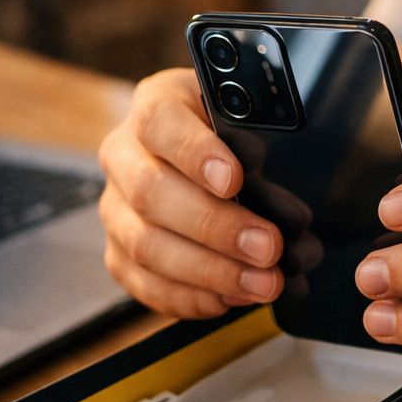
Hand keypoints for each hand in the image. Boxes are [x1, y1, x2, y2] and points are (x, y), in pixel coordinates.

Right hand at [97, 68, 283, 317]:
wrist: (207, 155)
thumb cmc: (232, 136)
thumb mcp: (249, 121)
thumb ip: (259, 151)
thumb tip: (284, 212)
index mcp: (156, 105)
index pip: (160, 122)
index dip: (195, 152)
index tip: (235, 180)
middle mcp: (124, 155)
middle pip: (151, 193)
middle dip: (216, 227)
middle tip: (269, 247)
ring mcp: (116, 208)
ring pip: (147, 246)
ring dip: (212, 272)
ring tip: (265, 283)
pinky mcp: (120, 253)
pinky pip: (146, 284)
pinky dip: (194, 297)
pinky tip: (235, 297)